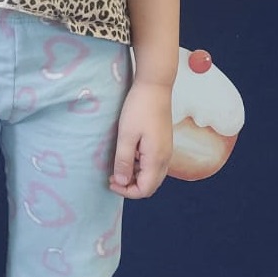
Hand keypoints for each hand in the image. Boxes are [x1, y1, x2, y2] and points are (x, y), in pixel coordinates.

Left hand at [110, 82, 172, 198]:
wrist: (155, 85)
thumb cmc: (139, 108)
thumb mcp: (126, 135)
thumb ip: (123, 161)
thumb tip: (121, 182)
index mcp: (156, 158)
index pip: (144, 190)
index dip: (126, 191)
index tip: (111, 181)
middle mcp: (165, 158)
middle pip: (151, 186)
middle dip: (131, 186)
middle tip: (113, 176)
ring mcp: (166, 150)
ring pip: (153, 175)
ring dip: (136, 176)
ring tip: (119, 163)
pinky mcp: (164, 142)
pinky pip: (154, 164)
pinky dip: (141, 166)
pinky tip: (130, 153)